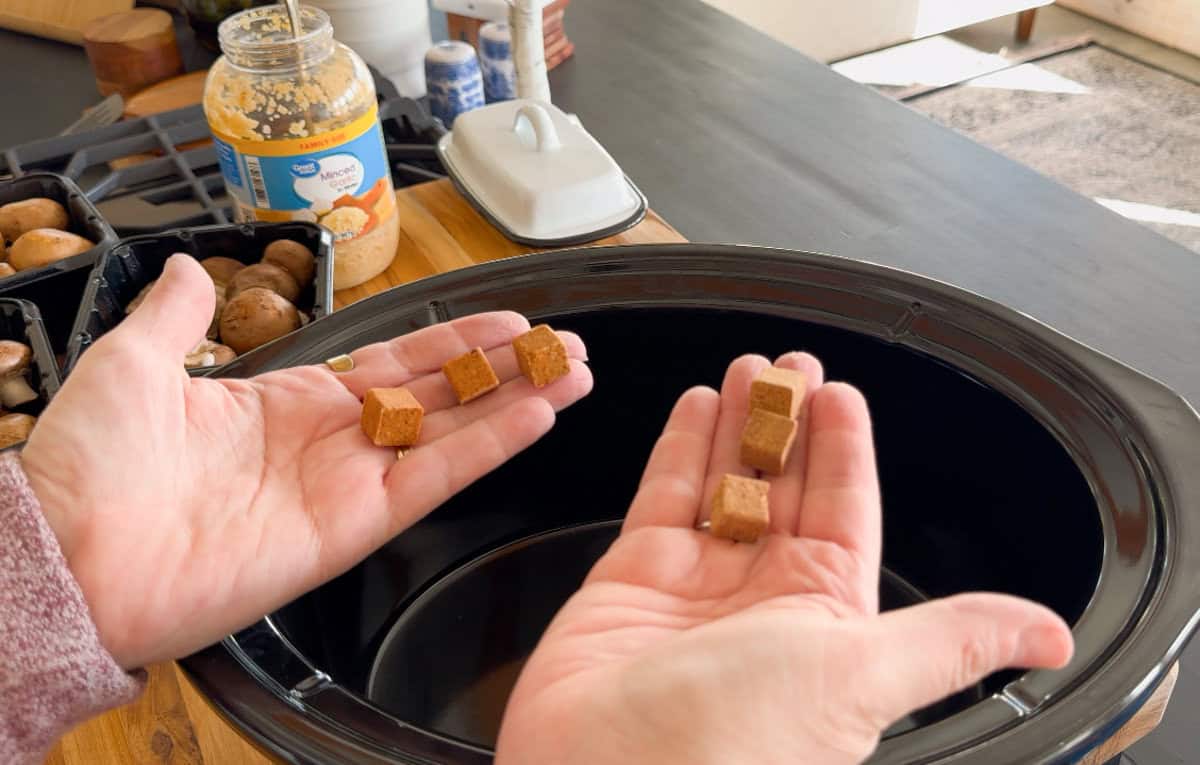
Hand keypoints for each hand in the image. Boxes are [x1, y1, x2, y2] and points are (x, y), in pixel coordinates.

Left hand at [21, 254, 592, 669]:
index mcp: (289, 403)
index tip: (508, 320)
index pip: (395, 363)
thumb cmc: (93, 463)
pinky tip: (539, 413)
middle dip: (506, 368)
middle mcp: (331, 442)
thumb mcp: (133, 362)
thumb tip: (185, 266)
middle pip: (442, 396)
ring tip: (574, 371)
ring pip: (454, 434)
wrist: (73, 553)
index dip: (455, 340)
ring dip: (518, 401)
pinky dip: (491, 446)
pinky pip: (437, 478)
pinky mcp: (357, 525)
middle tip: (565, 345)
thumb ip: (177, 313)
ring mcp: (349, 483)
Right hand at [497, 354, 1071, 764]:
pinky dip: (678, 450)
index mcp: (824, 617)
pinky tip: (694, 409)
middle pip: (783, 488)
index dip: (845, 451)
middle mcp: (762, 598)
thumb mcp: (863, 674)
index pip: (844, 512)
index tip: (840, 396)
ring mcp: (696, 585)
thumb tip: (1048, 635)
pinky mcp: (634, 578)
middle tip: (790, 366)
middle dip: (789, 424)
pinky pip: (663, 498)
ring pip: (724, 484)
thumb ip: (951, 638)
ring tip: (747, 371)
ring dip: (737, 426)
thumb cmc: (738, 742)